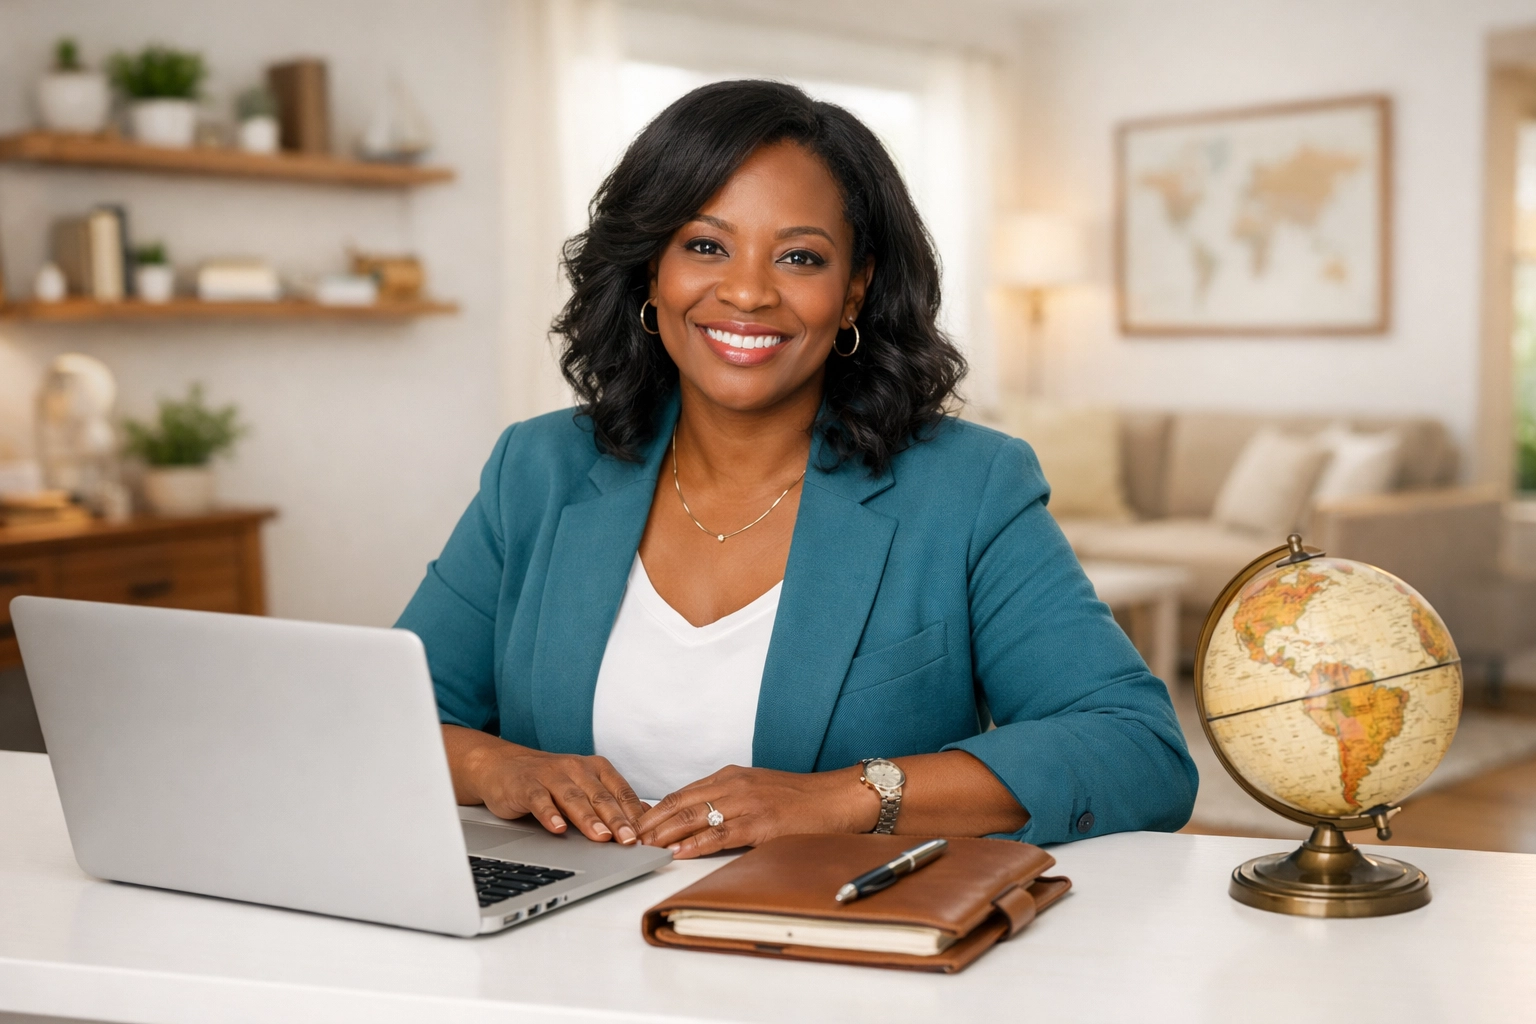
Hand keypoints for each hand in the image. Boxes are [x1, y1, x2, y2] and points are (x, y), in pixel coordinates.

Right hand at [442, 726, 646, 844]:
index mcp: (596, 769)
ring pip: (573, 798)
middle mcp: (576, 768)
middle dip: (617, 820)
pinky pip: (540, 800)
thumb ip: (612, 799)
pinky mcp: (526, 785)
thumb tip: (646, 815)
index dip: (634, 814)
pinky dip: (550, 815)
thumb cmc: (550, 780)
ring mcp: (550, 775)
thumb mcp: (585, 785)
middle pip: (600, 796)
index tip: (645, 836)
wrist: (503, 765)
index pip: (620, 792)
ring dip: (588, 819)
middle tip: (628, 840)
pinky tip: (558, 829)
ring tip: (601, 837)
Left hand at [635, 764, 879, 858]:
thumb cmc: (800, 799)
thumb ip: (728, 800)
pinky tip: (678, 852)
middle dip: (650, 822)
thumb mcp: (758, 790)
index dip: (653, 810)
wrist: (837, 797)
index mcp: (730, 776)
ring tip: (642, 846)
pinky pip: (721, 834)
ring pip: (694, 816)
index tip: (632, 824)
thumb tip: (697, 820)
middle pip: (680, 803)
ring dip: (664, 833)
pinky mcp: (761, 823)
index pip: (681, 793)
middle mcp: (734, 785)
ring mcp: (747, 803)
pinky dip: (696, 844)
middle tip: (626, 839)